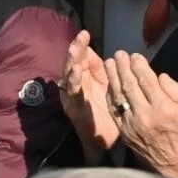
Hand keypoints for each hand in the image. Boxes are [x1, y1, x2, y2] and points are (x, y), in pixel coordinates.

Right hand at [59, 30, 118, 162]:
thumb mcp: (108, 88)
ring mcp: (72, 98)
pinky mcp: (73, 109)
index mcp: (85, 80)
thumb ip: (103, 72)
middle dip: (75, 50)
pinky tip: (76, 71)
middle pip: (72, 64)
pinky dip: (73, 81)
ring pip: (69, 76)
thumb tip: (103, 53)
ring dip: (71, 62)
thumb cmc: (109, 115)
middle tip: (79, 38)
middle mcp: (76, 86)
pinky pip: (72, 93)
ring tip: (75, 50)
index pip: (81, 59)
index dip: (82, 46)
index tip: (85, 34)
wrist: (106, 143)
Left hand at [105, 52, 177, 177]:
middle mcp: (145, 115)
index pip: (147, 80)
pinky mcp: (125, 132)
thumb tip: (160, 76)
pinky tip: (109, 85)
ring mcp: (132, 125)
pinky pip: (114, 110)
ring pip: (119, 96)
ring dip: (113, 78)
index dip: (139, 65)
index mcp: (164, 108)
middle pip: (130, 85)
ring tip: (109, 63)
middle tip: (118, 54)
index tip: (135, 55)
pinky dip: (111, 96)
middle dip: (122, 67)